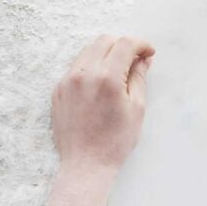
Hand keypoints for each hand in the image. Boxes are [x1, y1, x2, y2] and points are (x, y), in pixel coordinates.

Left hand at [50, 35, 154, 175]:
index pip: (124, 44)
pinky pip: (76, 68)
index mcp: (107, 79)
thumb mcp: (136, 109)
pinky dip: (90, 68)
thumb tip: (143, 60)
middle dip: (122, 46)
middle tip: (134, 61)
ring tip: (116, 73)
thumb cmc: (115, 142)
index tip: (148, 52)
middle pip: (104, 41)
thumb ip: (138, 78)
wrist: (86, 165)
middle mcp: (84, 74)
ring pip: (88, 52)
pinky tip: (99, 85)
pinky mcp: (58, 90)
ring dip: (105, 55)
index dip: (140, 44)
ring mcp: (67, 81)